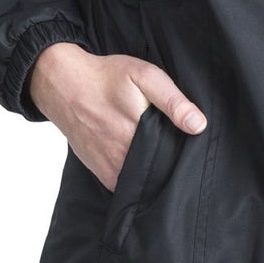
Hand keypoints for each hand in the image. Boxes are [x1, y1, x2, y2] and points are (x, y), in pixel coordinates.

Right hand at [29, 42, 207, 191]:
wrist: (65, 86)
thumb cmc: (106, 77)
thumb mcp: (144, 76)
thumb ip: (172, 101)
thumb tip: (198, 125)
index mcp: (140, 135)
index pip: (175, 160)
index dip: (188, 157)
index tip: (195, 152)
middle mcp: (125, 157)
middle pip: (161, 173)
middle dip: (173, 167)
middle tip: (180, 152)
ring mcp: (112, 169)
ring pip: (145, 183)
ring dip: (156, 175)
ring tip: (164, 158)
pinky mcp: (103, 174)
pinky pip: (128, 186)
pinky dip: (139, 180)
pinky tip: (146, 164)